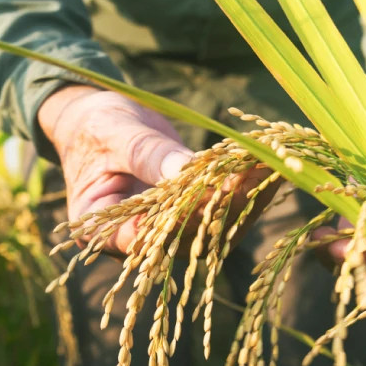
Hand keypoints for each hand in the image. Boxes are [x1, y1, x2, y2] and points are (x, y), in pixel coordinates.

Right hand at [38, 85, 277, 254]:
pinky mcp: (191, 216)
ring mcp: (167, 232)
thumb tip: (185, 170)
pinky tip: (267, 164)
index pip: (140, 238)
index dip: (176, 221)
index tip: (207, 194)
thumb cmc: (94, 127)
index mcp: (103, 230)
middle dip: (222, 205)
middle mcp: (138, 241)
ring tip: (271, 164)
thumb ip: (146, 154)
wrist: (100, 123)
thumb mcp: (113, 133)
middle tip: (253, 174)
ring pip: (211, 228)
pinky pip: (221, 209)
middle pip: (184, 236)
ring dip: (244, 197)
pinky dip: (244, 187)